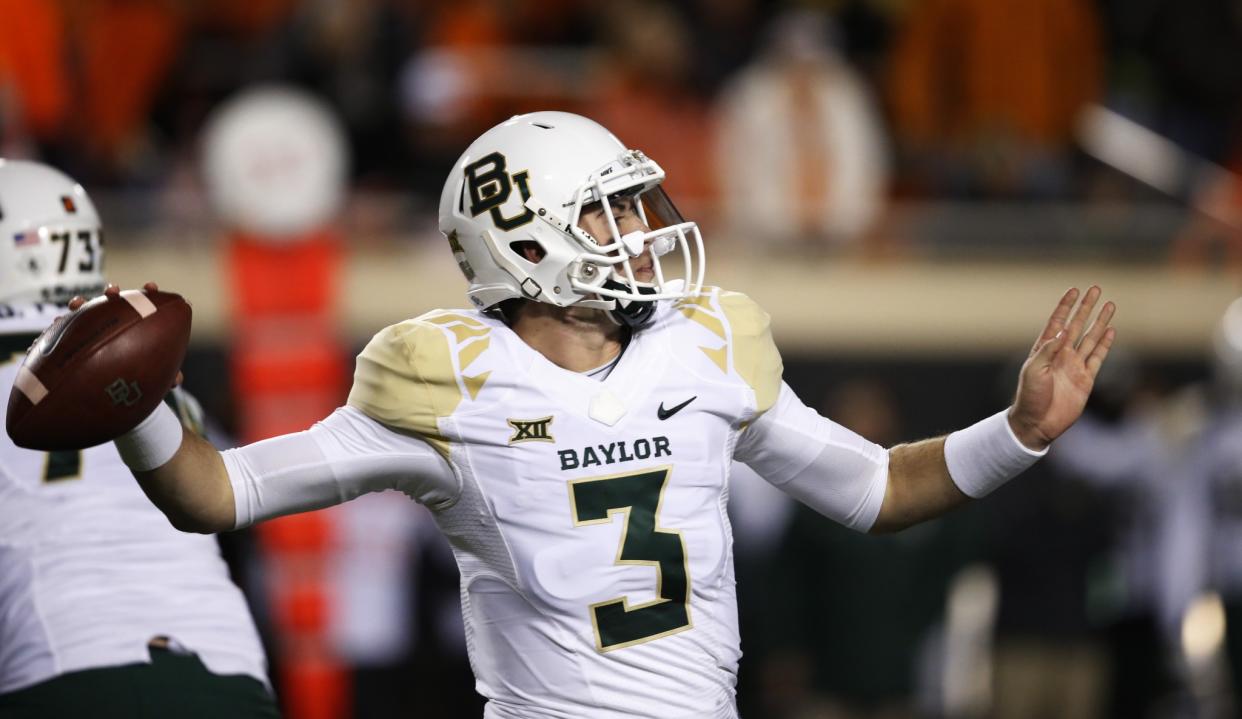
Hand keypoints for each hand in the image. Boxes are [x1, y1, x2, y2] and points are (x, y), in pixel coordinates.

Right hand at [69, 282, 180, 384]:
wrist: (117, 387)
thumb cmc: (143, 373)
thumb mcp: (156, 374)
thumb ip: (167, 375)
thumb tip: (177, 381)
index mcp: (139, 323)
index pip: (146, 303)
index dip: (149, 292)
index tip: (151, 287)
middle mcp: (116, 320)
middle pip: (114, 301)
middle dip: (112, 292)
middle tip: (112, 290)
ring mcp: (95, 326)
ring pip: (87, 310)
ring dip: (81, 303)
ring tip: (76, 303)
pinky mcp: (77, 337)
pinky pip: (67, 328)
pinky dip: (62, 324)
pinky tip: (56, 323)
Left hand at [1009, 286, 1115, 449]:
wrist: (1037, 423)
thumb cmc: (1030, 396)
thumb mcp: (1033, 370)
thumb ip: (1048, 350)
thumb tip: (1064, 331)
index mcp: (1044, 349)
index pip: (1057, 322)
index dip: (1066, 306)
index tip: (1074, 290)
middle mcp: (1061, 354)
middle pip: (1077, 325)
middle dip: (1086, 307)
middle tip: (1096, 289)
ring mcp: (1074, 365)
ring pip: (1091, 338)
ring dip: (1100, 321)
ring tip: (1110, 305)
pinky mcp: (1086, 379)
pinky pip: (1098, 357)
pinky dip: (1105, 344)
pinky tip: (1111, 331)